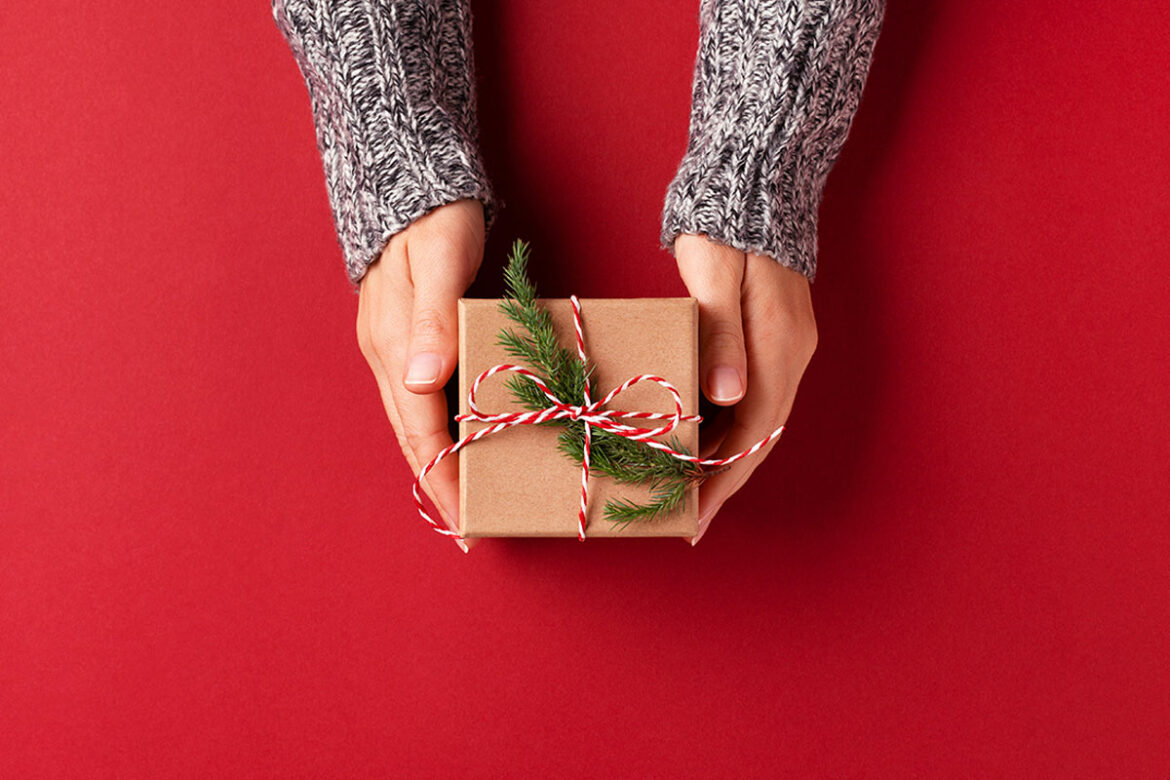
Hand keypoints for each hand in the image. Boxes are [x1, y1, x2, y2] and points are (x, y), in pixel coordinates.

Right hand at [356, 200, 484, 550]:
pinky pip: (422, 398)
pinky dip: (440, 428)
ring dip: (437, 460)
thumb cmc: (436, 219)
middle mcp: (388, 354)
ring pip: (415, 420)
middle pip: (412, 435)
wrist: (416, 182)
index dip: (441, 475)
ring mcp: (394, 347)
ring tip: (465, 495)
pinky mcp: (408, 337)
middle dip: (438, 482)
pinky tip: (459, 441)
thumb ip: (433, 318)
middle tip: (468, 525)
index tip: (463, 517)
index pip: (419, 429)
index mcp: (393, 345)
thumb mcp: (440, 260)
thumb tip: (423, 378)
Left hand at [673, 234, 817, 544]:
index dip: (724, 477)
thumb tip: (728, 396)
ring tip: (687, 487)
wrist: (753, 180)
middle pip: (759, 435)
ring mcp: (784, 345)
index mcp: (780, 347)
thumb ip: (722, 335)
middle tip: (686, 515)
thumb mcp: (716, 277)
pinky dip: (727, 425)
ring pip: (756, 419)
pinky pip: (752, 396)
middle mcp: (790, 354)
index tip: (696, 514)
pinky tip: (698, 438)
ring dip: (725, 455)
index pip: (754, 431)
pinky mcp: (771, 336)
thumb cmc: (724, 227)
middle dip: (723, 478)